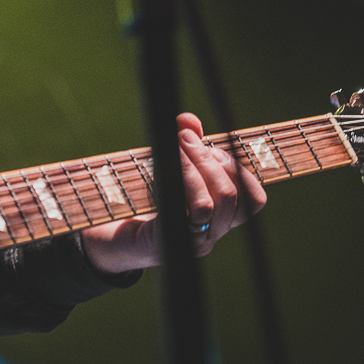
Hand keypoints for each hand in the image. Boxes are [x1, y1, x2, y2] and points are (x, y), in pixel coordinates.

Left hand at [80, 112, 266, 274]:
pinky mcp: (165, 243)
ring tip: (174, 149)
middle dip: (209, 159)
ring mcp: (189, 243)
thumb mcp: (168, 167)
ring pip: (210, 205)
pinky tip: (160, 169)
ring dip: (193, 169)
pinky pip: (180, 214)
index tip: (214, 148)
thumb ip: (184, 143)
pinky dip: (175, 184)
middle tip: (184, 137)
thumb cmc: (143, 200)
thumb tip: (188, 120)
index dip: (240, 169)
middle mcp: (211, 234)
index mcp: (219, 218)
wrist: (109, 237)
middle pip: (232, 196)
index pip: (253, 200)